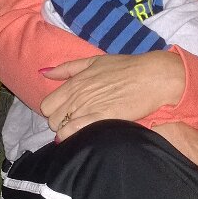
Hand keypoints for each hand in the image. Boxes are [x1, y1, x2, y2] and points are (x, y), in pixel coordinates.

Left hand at [40, 52, 183, 140]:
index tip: (67, 113)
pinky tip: (84, 137)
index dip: (55, 112)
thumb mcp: (94, 61)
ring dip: (68, 133)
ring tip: (82, 130)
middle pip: (52, 120)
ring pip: (60, 129)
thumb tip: (44, 73)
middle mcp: (77, 95)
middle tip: (76, 123)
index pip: (47, 105)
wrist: (153, 76)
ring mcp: (88, 107)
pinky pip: (74, 132)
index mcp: (74, 82)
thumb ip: (68, 68)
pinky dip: (74, 137)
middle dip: (61, 124)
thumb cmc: (126, 67)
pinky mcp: (102, 118)